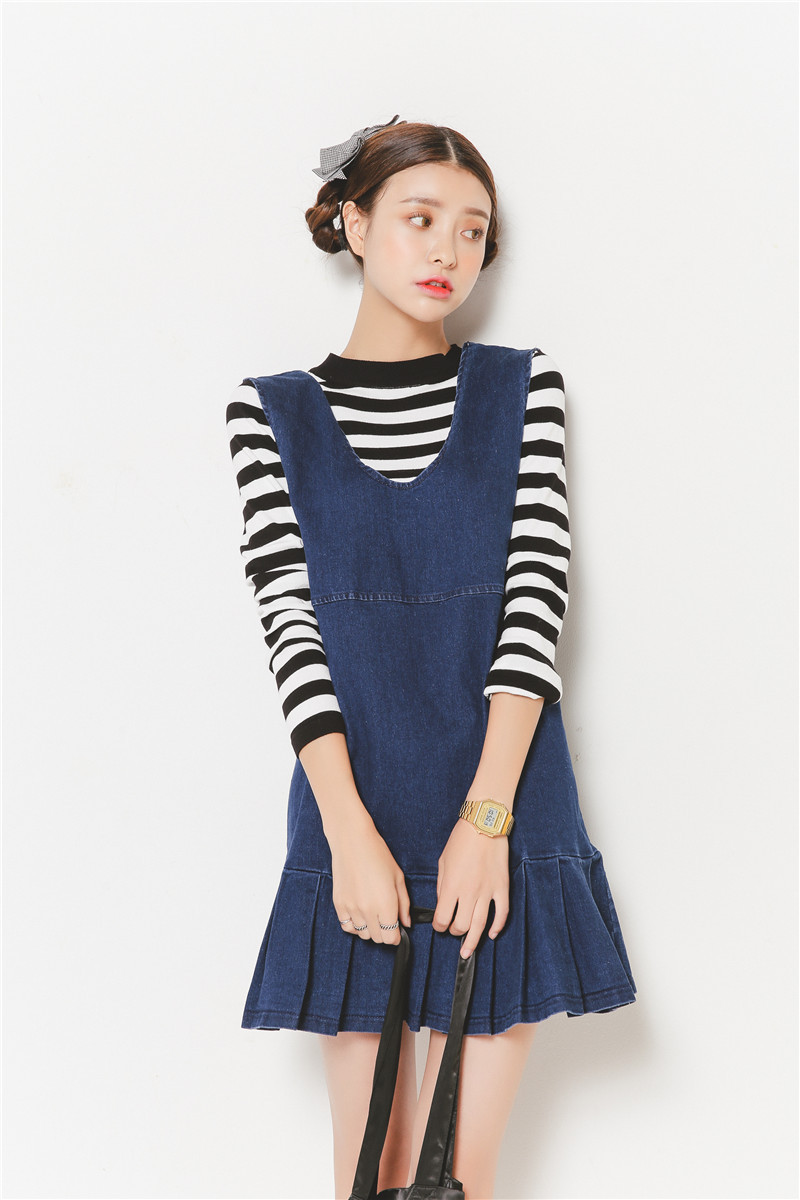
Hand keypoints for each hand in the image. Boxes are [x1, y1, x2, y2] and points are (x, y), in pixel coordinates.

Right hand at [329, 807, 411, 946]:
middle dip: (385, 932)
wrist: (352, 841)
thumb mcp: (398, 878)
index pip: (391, 938)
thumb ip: (404, 904)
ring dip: (370, 928)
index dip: (396, 935)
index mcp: (386, 904)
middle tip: (387, 919)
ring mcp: (351, 908)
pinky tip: (360, 913)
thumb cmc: (378, 855)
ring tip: (373, 913)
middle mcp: (368, 910)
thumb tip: (406, 923)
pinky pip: (347, 927)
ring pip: (362, 934)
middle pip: (377, 938)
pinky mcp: (339, 904)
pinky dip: (355, 925)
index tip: (397, 929)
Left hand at [434, 816, 509, 958]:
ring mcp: (488, 891)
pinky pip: (502, 913)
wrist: (484, 824)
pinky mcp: (502, 887)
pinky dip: (497, 927)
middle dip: (454, 932)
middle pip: (461, 926)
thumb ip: (443, 885)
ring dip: (473, 941)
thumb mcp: (443, 862)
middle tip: (453, 931)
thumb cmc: (461, 840)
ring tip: (468, 951)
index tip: (439, 925)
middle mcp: (470, 892)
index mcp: (452, 885)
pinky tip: (491, 934)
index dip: (438, 926)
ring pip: (480, 925)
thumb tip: (444, 903)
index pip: (442, 917)